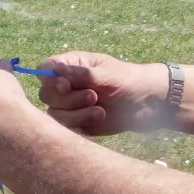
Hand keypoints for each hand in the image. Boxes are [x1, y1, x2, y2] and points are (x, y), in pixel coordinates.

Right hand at [36, 52, 168, 135]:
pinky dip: (79, 125)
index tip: (67, 86)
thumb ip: (82, 74)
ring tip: (100, 111)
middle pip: (46, 94)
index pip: (45, 69)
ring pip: (55, 113)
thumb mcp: (108, 75)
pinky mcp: (76, 122)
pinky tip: (98, 119)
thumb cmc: (130, 81)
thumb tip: (56, 69)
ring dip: (77, 114)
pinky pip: (65, 127)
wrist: (148, 103)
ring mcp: (70, 105)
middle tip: (94, 96)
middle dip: (69, 99)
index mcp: (72, 66)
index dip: (50, 79)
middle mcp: (66, 85)